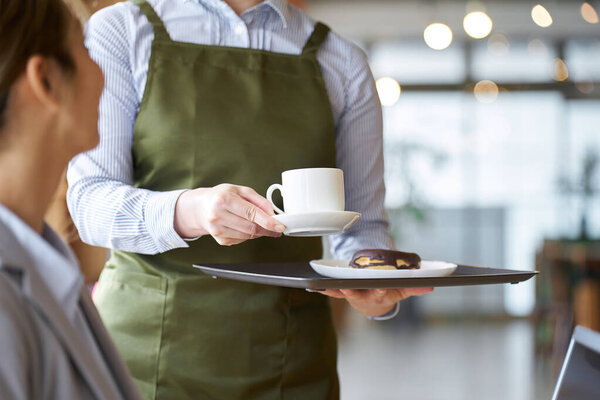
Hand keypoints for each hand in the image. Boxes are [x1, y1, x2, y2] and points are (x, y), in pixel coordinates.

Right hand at [174, 184, 285, 245]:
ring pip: (247, 236)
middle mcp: (218, 215)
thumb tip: (271, 212)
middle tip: (276, 227)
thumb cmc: (221, 196)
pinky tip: (246, 227)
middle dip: (267, 229)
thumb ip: (258, 200)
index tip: (280, 226)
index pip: (251, 213)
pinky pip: (241, 240)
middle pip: (250, 228)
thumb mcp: (240, 190)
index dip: (268, 222)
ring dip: (259, 232)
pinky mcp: (219, 239)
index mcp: (224, 199)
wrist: (201, 207)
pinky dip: (249, 235)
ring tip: (262, 225)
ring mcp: (217, 229)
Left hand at [314, 287, 433, 317]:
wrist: (375, 303)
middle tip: (343, 286)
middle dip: (350, 290)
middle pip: (358, 293)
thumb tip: (431, 286)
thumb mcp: (402, 291)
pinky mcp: (344, 293)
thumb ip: (414, 288)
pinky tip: (311, 287)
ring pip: (342, 293)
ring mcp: (354, 295)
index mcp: (382, 294)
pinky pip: (332, 292)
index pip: (382, 292)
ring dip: (331, 290)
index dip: (381, 290)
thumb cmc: (389, 292)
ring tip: (320, 286)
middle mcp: (366, 296)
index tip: (379, 287)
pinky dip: (322, 289)